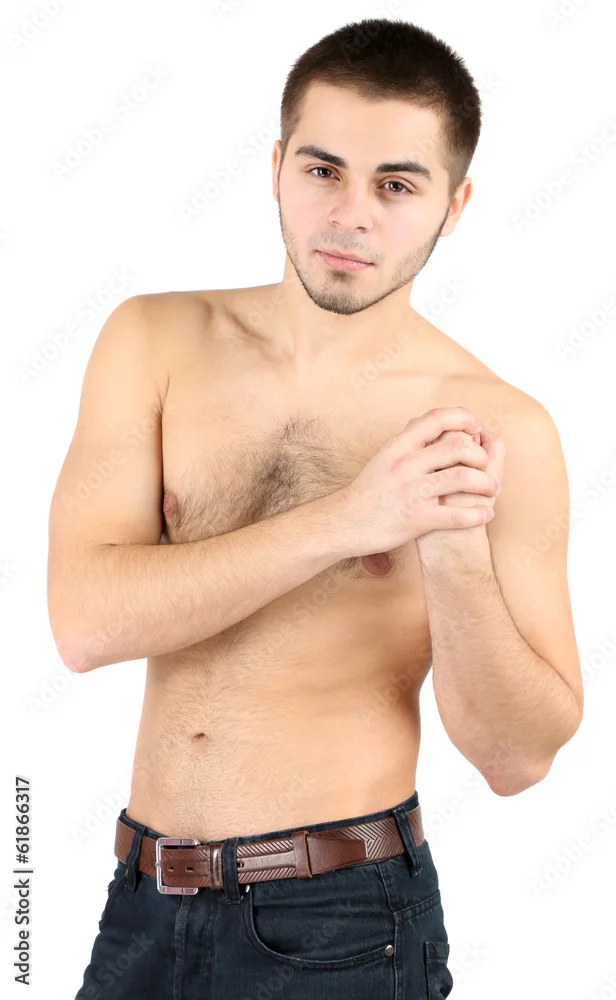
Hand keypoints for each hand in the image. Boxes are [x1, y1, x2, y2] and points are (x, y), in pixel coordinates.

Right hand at [336, 406, 499, 555]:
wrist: (346, 522)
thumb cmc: (369, 491)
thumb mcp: (385, 457)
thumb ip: (410, 442)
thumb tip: (436, 424)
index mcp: (399, 446)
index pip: (437, 419)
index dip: (463, 418)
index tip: (475, 427)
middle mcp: (406, 465)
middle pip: (458, 447)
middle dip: (480, 455)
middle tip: (485, 465)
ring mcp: (413, 492)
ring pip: (463, 478)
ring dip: (485, 484)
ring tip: (491, 489)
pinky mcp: (417, 519)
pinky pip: (457, 515)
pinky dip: (478, 515)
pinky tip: (485, 515)